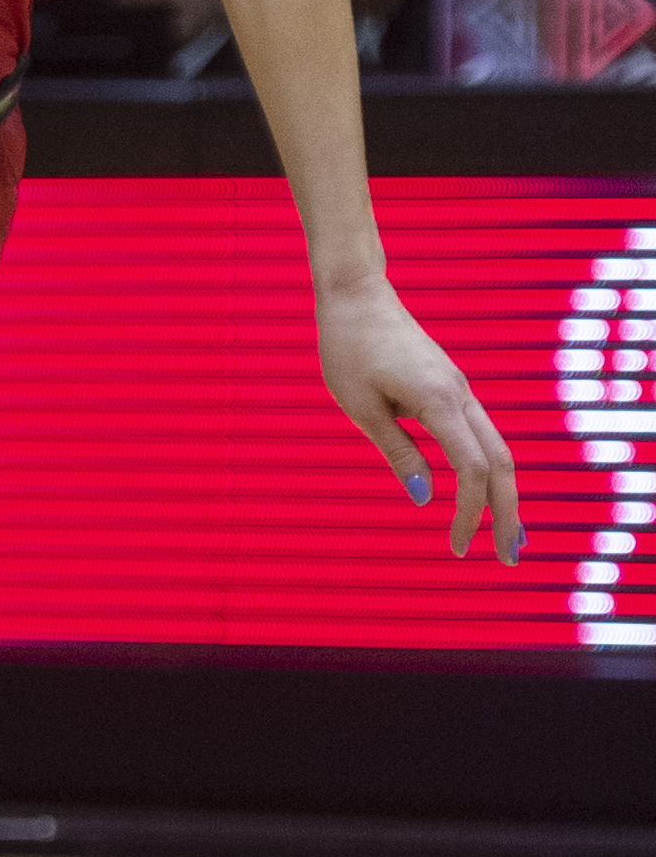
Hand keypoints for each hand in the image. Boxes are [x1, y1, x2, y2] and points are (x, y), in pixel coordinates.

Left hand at [316, 277, 521, 559]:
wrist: (357, 296)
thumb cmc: (348, 348)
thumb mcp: (361, 405)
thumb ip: (397, 451)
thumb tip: (425, 498)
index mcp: (439, 400)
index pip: (472, 468)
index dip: (471, 512)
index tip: (456, 548)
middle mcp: (462, 395)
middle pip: (502, 463)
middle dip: (508, 514)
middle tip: (507, 560)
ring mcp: (462, 390)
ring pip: (499, 449)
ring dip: (505, 494)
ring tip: (508, 537)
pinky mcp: (452, 388)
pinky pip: (482, 435)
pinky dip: (490, 469)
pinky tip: (485, 493)